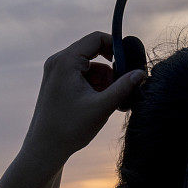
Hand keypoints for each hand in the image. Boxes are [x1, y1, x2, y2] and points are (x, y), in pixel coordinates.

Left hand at [22, 31, 145, 160]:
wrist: (45, 148)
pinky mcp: (58, 82)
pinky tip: (100, 103)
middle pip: (94, 52)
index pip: (96, 38)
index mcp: (65, 62)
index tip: (130, 63)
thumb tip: (141, 73)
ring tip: (110, 101)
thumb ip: (124, 87)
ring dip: (105, 80)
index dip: (117, 46)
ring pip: (91, 66)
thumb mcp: (102, 106)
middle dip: (112, 68)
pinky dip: (96, 85)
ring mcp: (57, 72)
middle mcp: (58, 62)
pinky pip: (84, 75)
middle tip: (123, 86)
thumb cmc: (70, 128)